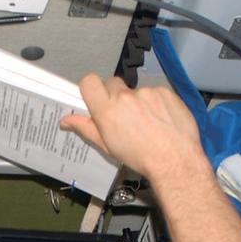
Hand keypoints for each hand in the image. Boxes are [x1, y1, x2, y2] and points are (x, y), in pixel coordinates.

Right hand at [60, 75, 206, 185]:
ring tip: (146, 124)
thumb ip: (86, 128)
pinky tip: (160, 120)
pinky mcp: (165, 92)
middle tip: (122, 116)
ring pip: (135, 91)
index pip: (89, 82)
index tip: (95, 98)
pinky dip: (156, 103)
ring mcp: (147, 92)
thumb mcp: (107, 147)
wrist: (174, 159)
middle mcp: (125, 97)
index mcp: (107, 110)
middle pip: (112, 84)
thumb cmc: (140, 157)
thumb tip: (66, 120)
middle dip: (114, 96)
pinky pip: (155, 92)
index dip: (90, 88)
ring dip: (137, 102)